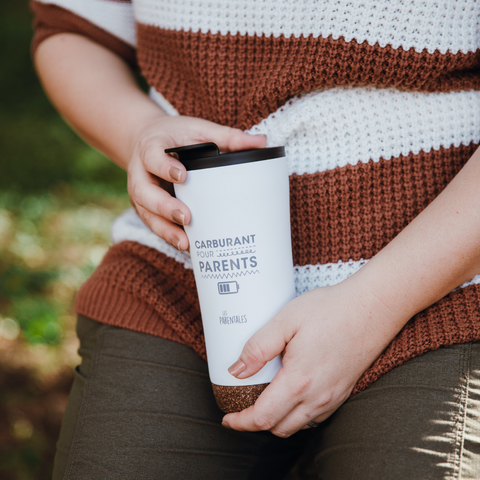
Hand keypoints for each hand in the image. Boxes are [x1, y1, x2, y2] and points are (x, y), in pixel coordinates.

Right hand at [127, 115, 265, 249]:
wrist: (149, 141)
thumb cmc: (176, 136)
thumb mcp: (198, 129)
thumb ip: (227, 136)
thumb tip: (261, 142)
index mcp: (150, 148)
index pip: (152, 157)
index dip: (164, 167)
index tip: (182, 175)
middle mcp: (140, 174)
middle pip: (144, 193)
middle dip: (163, 207)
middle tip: (186, 216)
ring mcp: (142, 194)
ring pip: (147, 214)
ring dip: (165, 230)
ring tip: (185, 242)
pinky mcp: (148, 209)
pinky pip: (155, 225)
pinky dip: (169, 236)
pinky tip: (187, 246)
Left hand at [222, 276, 400, 436]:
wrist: (372, 308)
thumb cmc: (330, 310)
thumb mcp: (285, 320)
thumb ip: (258, 347)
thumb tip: (236, 370)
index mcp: (299, 381)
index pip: (263, 418)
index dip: (241, 422)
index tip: (227, 418)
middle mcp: (318, 397)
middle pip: (279, 428)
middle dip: (256, 424)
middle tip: (241, 407)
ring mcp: (333, 397)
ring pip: (298, 425)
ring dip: (277, 420)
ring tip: (264, 400)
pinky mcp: (343, 391)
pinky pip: (315, 416)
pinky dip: (297, 414)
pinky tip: (291, 393)